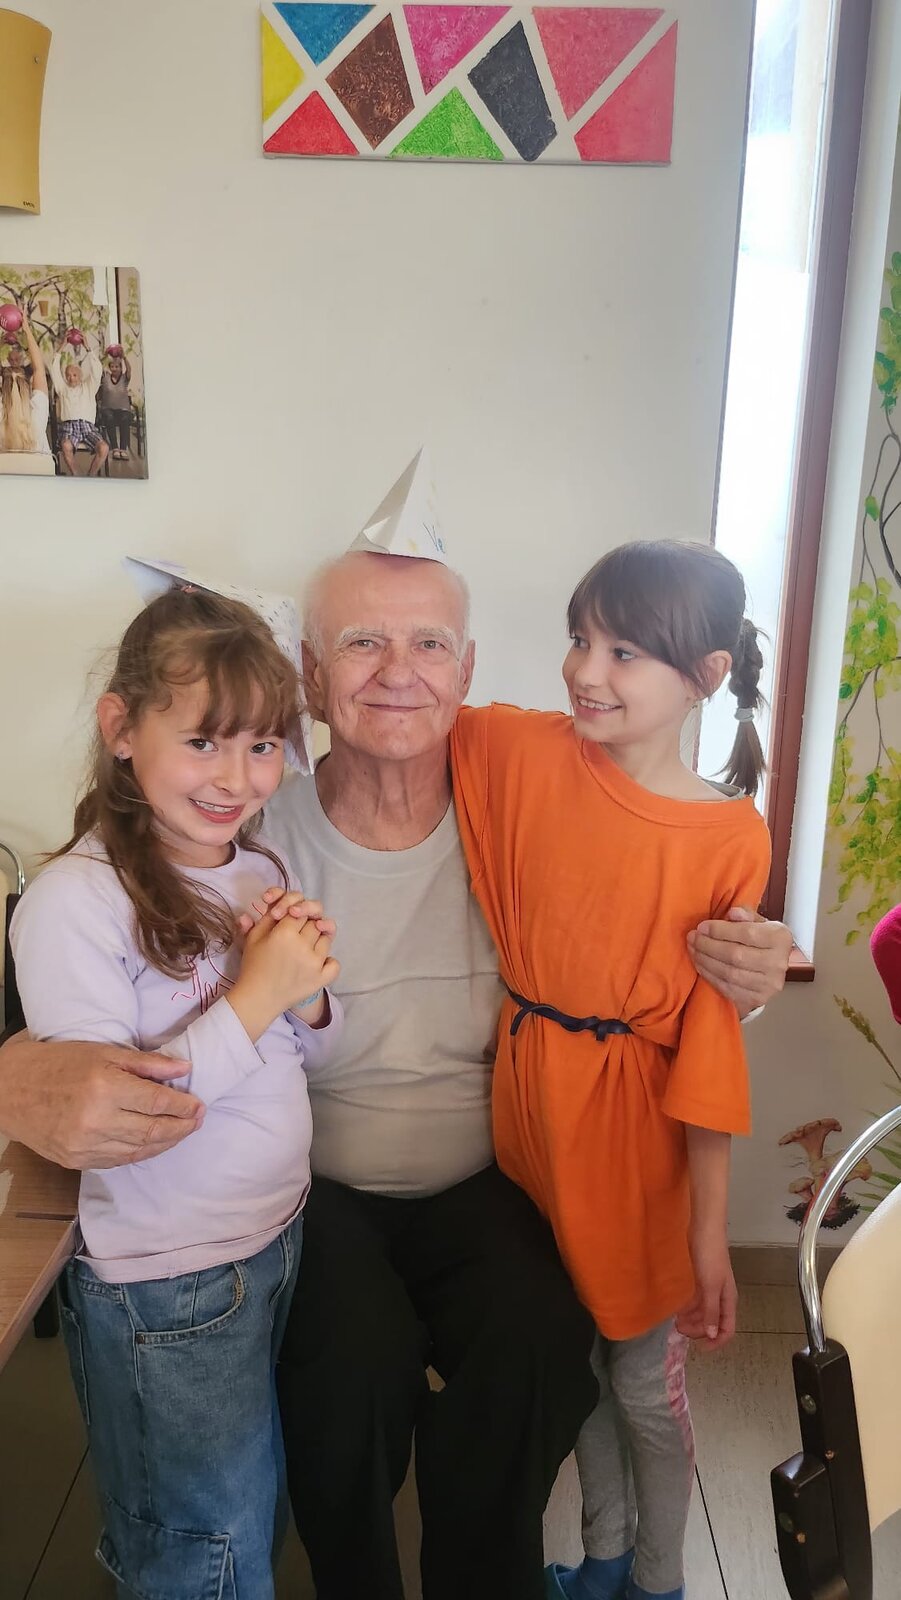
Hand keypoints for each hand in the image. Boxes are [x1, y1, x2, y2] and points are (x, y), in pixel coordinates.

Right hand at [0, 1035, 203, 1168]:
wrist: (9, 1090)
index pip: (156, 1103)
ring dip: (166, 1143)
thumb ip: (146, 1064)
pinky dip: (141, 1153)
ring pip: (138, 1151)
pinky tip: (153, 1143)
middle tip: (198, 1120)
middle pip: (152, 1131)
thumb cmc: (57, 1063)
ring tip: (182, 1131)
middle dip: (181, 1127)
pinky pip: (118, 1160)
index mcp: (103, 1088)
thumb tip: (185, 1068)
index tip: (199, 1105)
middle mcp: (95, 1121)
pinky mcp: (76, 1161)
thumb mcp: (102, 1052)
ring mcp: (84, 1146)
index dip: (183, 1106)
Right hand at [229, 890, 338, 1039]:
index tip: (285, 921)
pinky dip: (328, 961)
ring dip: (317, 939)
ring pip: (326, 938)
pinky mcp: (321, 979)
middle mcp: (303, 946)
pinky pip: (334, 963)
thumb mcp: (254, 937)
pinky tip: (317, 962)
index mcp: (285, 933)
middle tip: (293, 935)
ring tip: (303, 947)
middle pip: (314, 922)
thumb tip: (280, 903)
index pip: (298, 910)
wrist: (257, 998)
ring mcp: (315, 963)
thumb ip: (268, 916)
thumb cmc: (253, 966)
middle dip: (304, 924)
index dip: (292, 913)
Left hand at [676, 1228, 736, 1350]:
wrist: (703, 1229)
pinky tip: (675, 1306)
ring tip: (674, 1318)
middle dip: (697, 1330)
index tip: (700, 1348)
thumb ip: (711, 1311)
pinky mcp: (697, 1280)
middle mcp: (719, 1297)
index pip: (727, 1330)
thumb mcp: (711, 1286)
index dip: (716, 1342)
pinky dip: (685, 1306)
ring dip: (690, 1319)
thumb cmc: (710, 1257)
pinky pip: (692, 1300)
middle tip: (679, 1328)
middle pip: (711, 1324)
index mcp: (727, 1300)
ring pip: (700, 1313)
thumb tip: (712, 1334)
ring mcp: (707, 1289)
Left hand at [687, 906, 791, 1015]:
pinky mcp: (757, 999)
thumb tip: (732, 913)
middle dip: (708, 946)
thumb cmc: (762, 940)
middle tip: (693, 938)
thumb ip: (745, 915)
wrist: (773, 967)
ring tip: (693, 949)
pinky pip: (727, 988)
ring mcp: (768, 984)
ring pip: (729, 973)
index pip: (747, 933)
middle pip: (735, 955)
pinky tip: (700, 964)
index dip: (720, 930)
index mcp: (780, 939)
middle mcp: (778, 963)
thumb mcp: (758, 922)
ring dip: (705, 961)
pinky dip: (709, 975)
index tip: (702, 927)